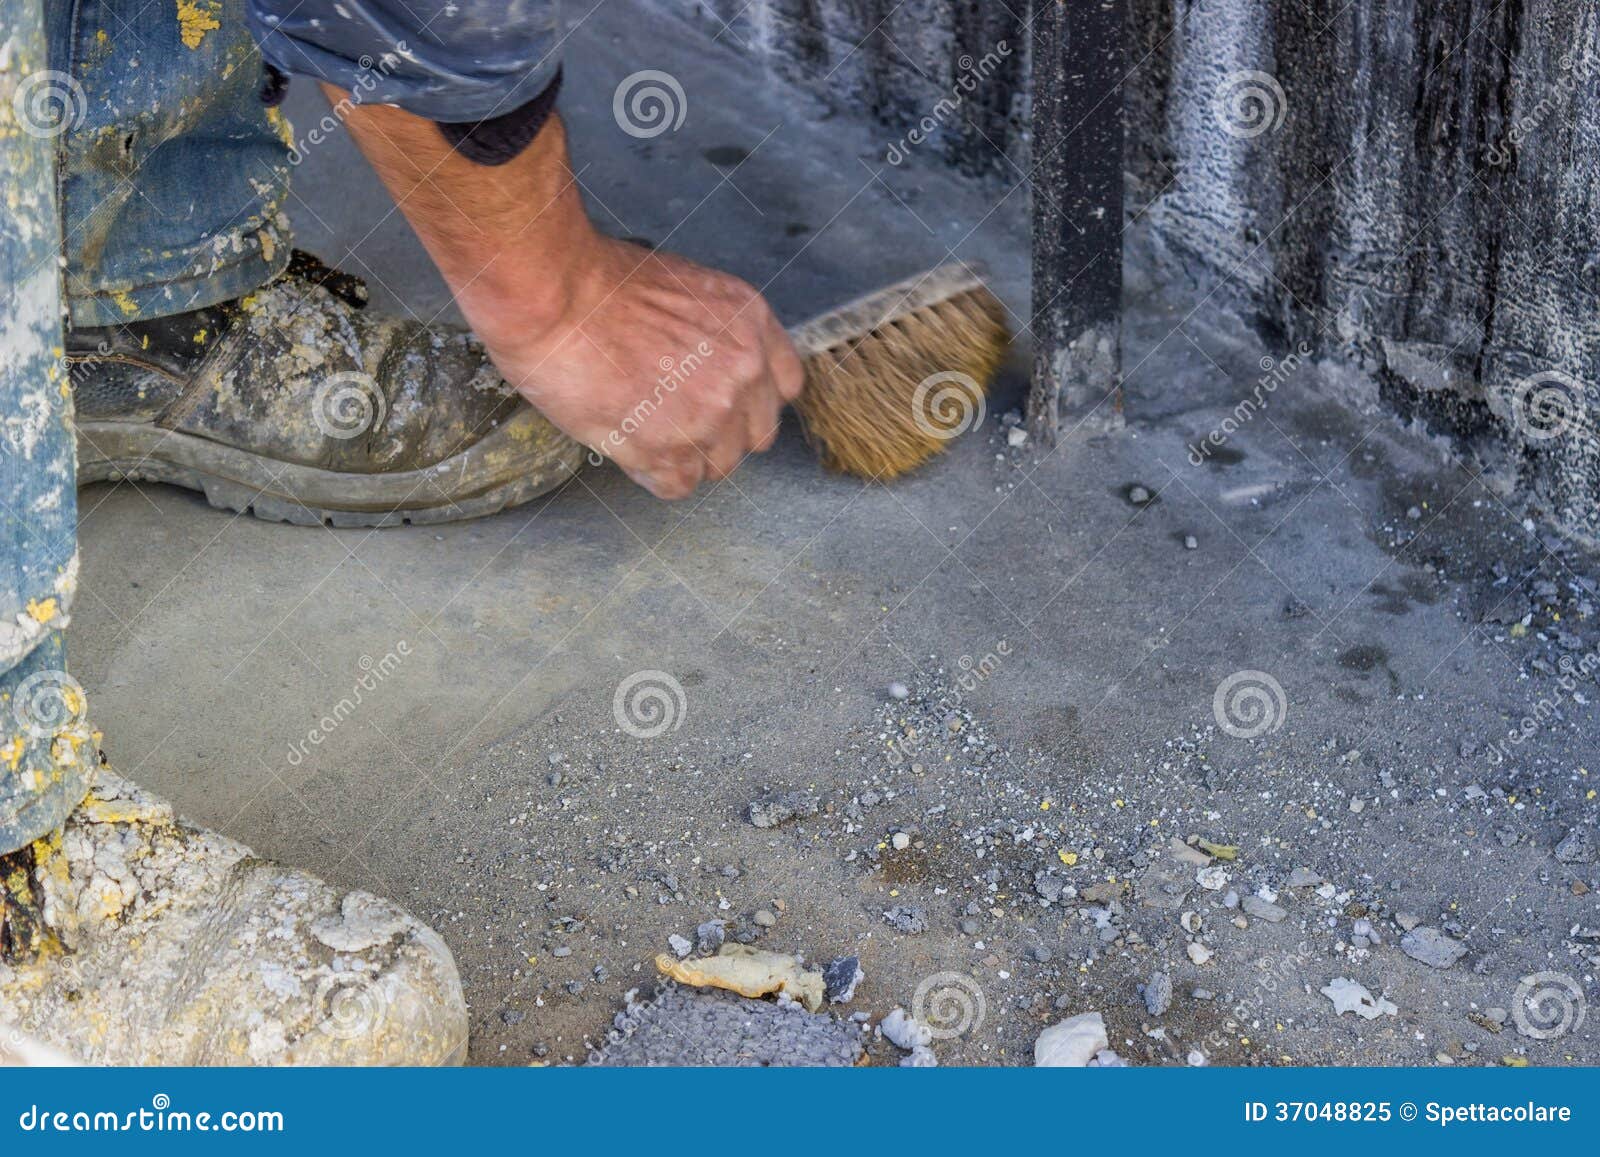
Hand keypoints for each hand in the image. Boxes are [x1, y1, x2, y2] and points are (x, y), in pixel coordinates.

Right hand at [332, 96, 803, 499]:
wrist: (556, 294)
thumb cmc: (600, 281)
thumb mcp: (688, 289)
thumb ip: (716, 332)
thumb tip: (712, 365)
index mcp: (752, 326)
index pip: (786, 386)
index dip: (753, 399)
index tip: (728, 402)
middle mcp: (742, 374)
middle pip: (755, 435)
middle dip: (722, 433)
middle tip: (679, 420)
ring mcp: (707, 416)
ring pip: (717, 466)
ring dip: (686, 457)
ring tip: (647, 433)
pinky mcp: (666, 449)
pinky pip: (678, 486)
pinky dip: (655, 475)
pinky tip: (632, 450)